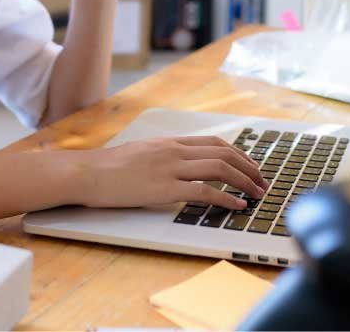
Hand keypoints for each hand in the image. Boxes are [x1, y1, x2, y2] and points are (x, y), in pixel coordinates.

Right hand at [65, 136, 270, 209]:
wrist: (87, 172)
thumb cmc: (109, 167)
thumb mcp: (142, 153)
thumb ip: (164, 157)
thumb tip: (180, 166)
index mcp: (170, 142)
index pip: (214, 142)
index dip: (238, 154)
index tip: (251, 166)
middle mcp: (175, 150)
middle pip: (223, 153)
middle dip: (249, 167)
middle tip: (263, 182)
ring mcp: (170, 168)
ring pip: (219, 168)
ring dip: (244, 181)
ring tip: (257, 194)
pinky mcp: (164, 188)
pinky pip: (203, 191)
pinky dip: (226, 198)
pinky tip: (237, 206)